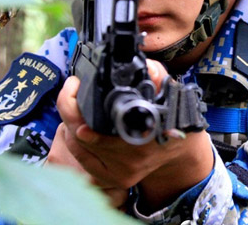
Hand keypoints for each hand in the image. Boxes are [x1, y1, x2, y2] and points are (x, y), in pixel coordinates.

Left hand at [50, 60, 213, 210]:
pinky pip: (83, 160)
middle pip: (84, 137)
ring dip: (69, 124)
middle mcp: (133, 157)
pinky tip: (76, 127)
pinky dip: (74, 142)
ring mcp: (122, 172)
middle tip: (71, 88)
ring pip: (79, 148)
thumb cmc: (170, 117)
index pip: (106, 130)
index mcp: (146, 134)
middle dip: (70, 109)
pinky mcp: (113, 180)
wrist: (178, 149)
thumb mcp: (169, 92)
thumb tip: (145, 67)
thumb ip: (156, 76)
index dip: (82, 116)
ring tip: (72, 104)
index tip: (75, 90)